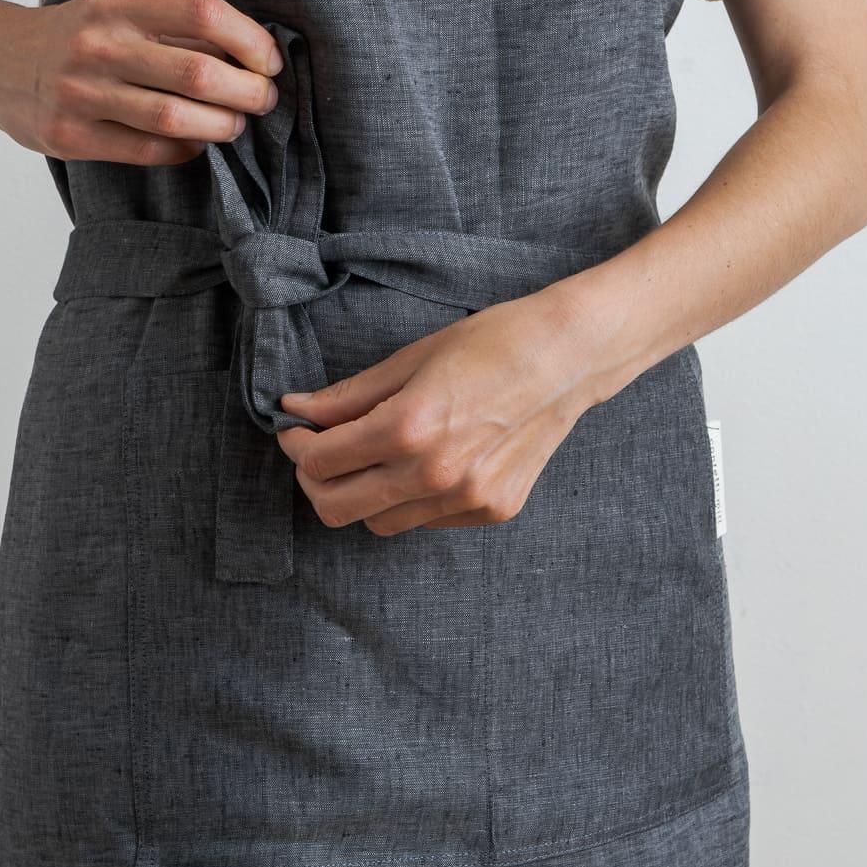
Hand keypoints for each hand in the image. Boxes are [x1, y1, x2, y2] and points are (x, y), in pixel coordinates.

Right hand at [0, 0, 283, 163]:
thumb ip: (172, 26)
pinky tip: (196, 142)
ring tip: (236, 125)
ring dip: (222, 126)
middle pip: (198, 72)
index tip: (268, 60)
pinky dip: (185, 149)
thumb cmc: (74, 35)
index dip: (249, 38)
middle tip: (264, 100)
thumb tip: (250, 52)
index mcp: (117, 3)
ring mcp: (82, 93)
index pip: (202, 11)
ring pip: (176, 117)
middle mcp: (99, 44)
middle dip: (248, 92)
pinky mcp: (71, 137)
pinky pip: (148, 149)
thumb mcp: (115, 9)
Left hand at [274, 285, 606, 533]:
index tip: (298, 431)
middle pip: (337, 509)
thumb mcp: (411, 359)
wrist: (570, 357)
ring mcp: (466, 499)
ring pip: (380, 523)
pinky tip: (430, 461)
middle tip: (320, 454)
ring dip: (364, 495)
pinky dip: (412, 499)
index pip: (319, 462)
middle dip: (316, 482)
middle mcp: (434, 473)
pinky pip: (427, 521)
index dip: (297, 446)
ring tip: (378, 457)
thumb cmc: (492, 344)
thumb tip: (296, 410)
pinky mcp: (492, 510)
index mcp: (407, 428)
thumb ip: (349, 396)